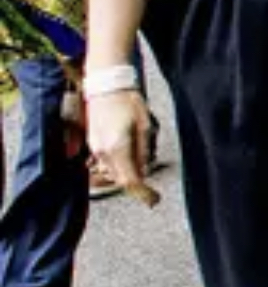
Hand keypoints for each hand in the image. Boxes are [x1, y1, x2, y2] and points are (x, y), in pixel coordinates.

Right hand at [85, 85, 155, 204]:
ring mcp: (95, 148)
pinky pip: (107, 163)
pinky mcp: (93, 144)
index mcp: (118, 148)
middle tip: (152, 192)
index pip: (130, 181)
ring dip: (128, 176)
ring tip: (143, 169)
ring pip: (113, 173)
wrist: (106, 87)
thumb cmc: (128, 102)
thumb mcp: (146, 127)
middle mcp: (103, 152)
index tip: (155, 200)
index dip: (143, 194)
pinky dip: (120, 167)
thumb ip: (145, 152)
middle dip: (137, 186)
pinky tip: (131, 160)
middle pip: (120, 180)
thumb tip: (145, 172)